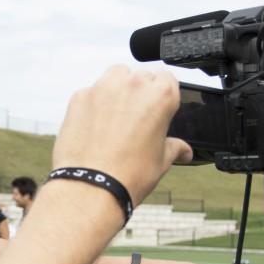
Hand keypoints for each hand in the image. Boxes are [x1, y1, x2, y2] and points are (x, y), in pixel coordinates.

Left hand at [53, 66, 192, 204]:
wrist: (91, 186)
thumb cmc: (129, 174)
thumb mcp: (161, 161)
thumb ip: (174, 148)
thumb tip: (184, 151)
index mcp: (160, 95)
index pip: (167, 79)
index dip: (162, 94)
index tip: (157, 108)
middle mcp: (132, 85)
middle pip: (140, 77)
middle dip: (139, 93)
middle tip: (135, 120)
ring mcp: (103, 88)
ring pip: (114, 77)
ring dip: (117, 90)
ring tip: (114, 118)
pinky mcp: (79, 97)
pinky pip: (90, 93)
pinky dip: (93, 104)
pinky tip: (93, 127)